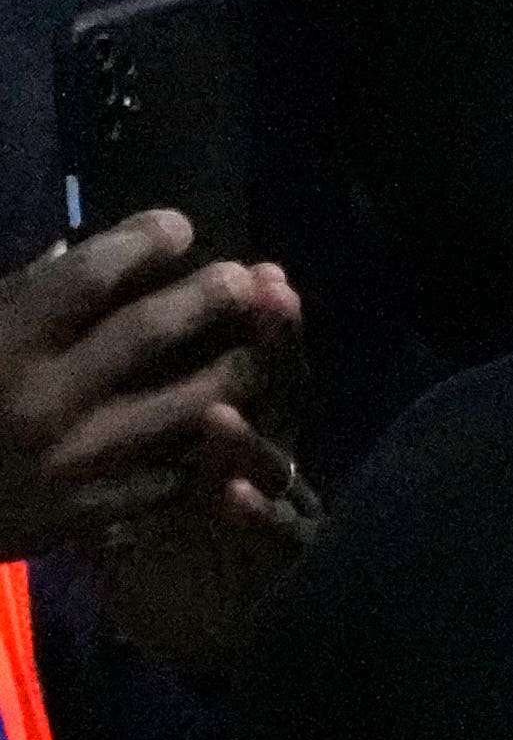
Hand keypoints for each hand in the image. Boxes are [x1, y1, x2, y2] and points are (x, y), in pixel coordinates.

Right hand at [0, 217, 302, 558]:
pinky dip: (204, 450)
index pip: (83, 278)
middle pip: (144, 333)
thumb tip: (70, 257)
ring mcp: (69, 462)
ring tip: (261, 349)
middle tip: (248, 275)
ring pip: (178, 410)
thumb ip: (14, 300)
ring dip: (232, 373)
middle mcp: (39, 401)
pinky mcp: (88, 514)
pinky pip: (168, 478)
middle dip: (205, 297)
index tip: (177, 225)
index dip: (137, 242)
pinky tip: (233, 425)